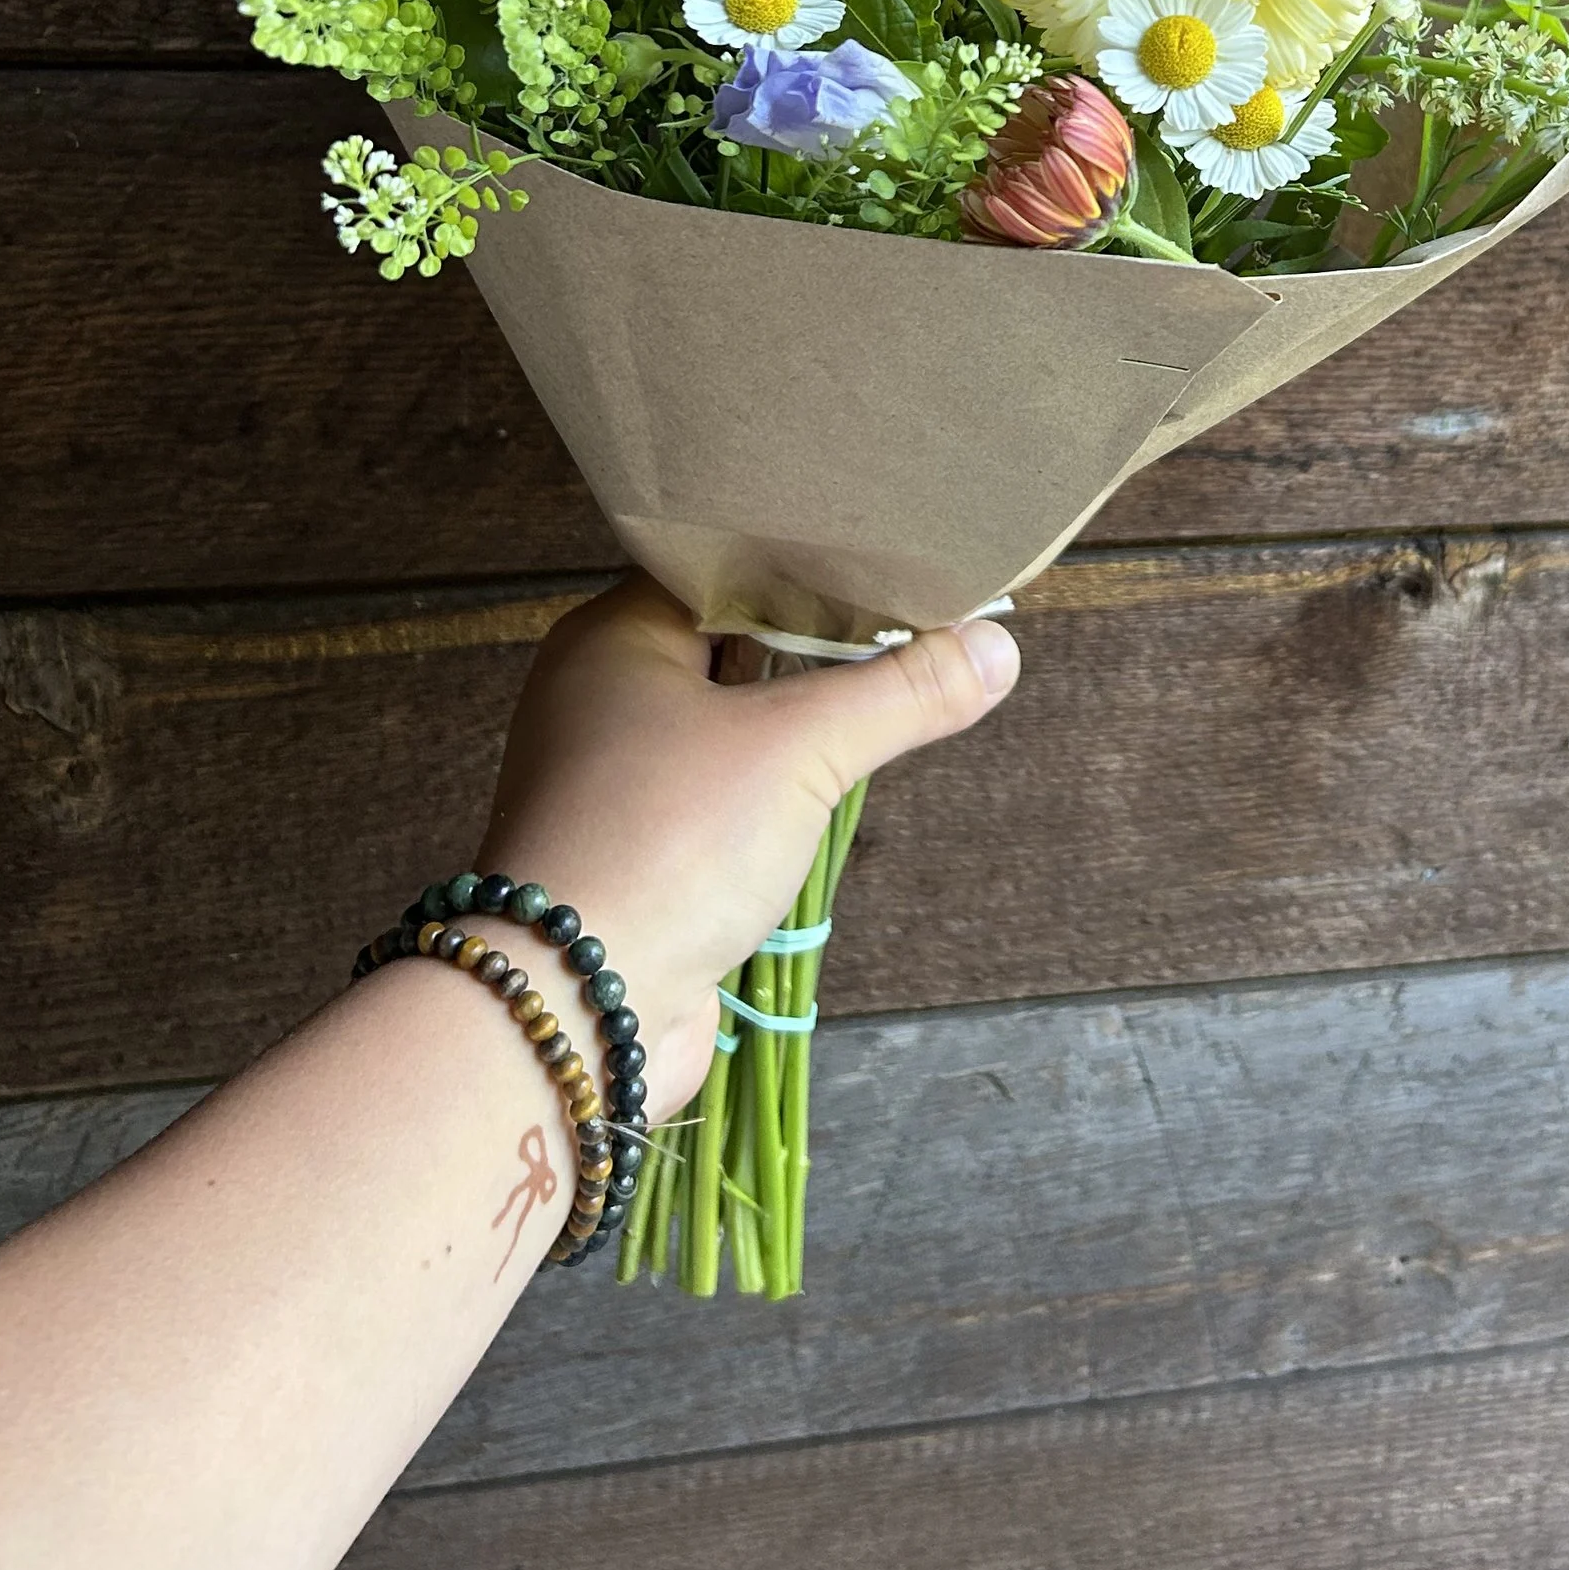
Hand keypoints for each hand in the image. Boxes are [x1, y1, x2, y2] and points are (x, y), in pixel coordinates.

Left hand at [478, 576, 1017, 1116]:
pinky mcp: (635, 853)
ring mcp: (613, 781)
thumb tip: (998, 648)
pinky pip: (718, 797)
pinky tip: (832, 792)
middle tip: (915, 625)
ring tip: (890, 698)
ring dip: (796, 729)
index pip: (724, 565)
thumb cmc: (668, 845)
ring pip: (727, 726)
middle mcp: (600, 697)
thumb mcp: (801, 750)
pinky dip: (772, 793)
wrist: (570, 1010)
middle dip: (816, 649)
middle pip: (729, 645)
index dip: (810, 562)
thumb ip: (901, 693)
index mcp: (614, 638)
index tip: (896, 559)